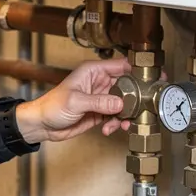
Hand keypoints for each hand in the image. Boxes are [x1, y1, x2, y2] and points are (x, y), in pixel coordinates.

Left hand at [14, 58, 132, 143]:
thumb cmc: (52, 106)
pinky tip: (107, 129)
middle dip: (135, 99)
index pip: (122, 66)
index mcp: (94, 71)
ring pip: (124, 104)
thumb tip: (120, 103)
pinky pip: (116, 117)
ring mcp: (102, 98)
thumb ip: (99, 102)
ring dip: (125, 116)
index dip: (138, 71)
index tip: (153, 78)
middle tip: (140, 109)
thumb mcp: (76, 102)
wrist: (42, 125)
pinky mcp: (101, 112)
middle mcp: (100, 82)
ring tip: (121, 125)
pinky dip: (116, 124)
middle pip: (128, 86)